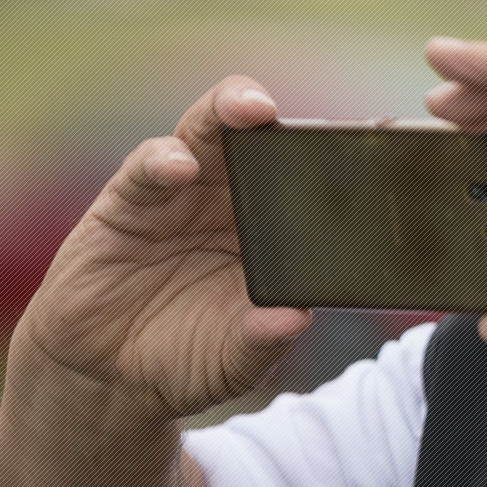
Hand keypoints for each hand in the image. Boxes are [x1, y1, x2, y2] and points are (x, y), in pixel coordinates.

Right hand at [13, 77, 311, 420]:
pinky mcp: (126, 203)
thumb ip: (263, 339)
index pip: (305, 172)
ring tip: (253, 110)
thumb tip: (296, 320)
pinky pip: (146, 168)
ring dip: (228, 109)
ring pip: (205, 131)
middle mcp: (227, 197)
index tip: (377, 134)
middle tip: (309, 106)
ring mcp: (177, 194)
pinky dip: (163, 160)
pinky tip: (178, 168)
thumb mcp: (234, 359)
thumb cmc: (185, 359)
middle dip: (284, 111)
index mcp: (268, 225)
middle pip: (257, 134)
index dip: (337, 149)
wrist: (109, 381)